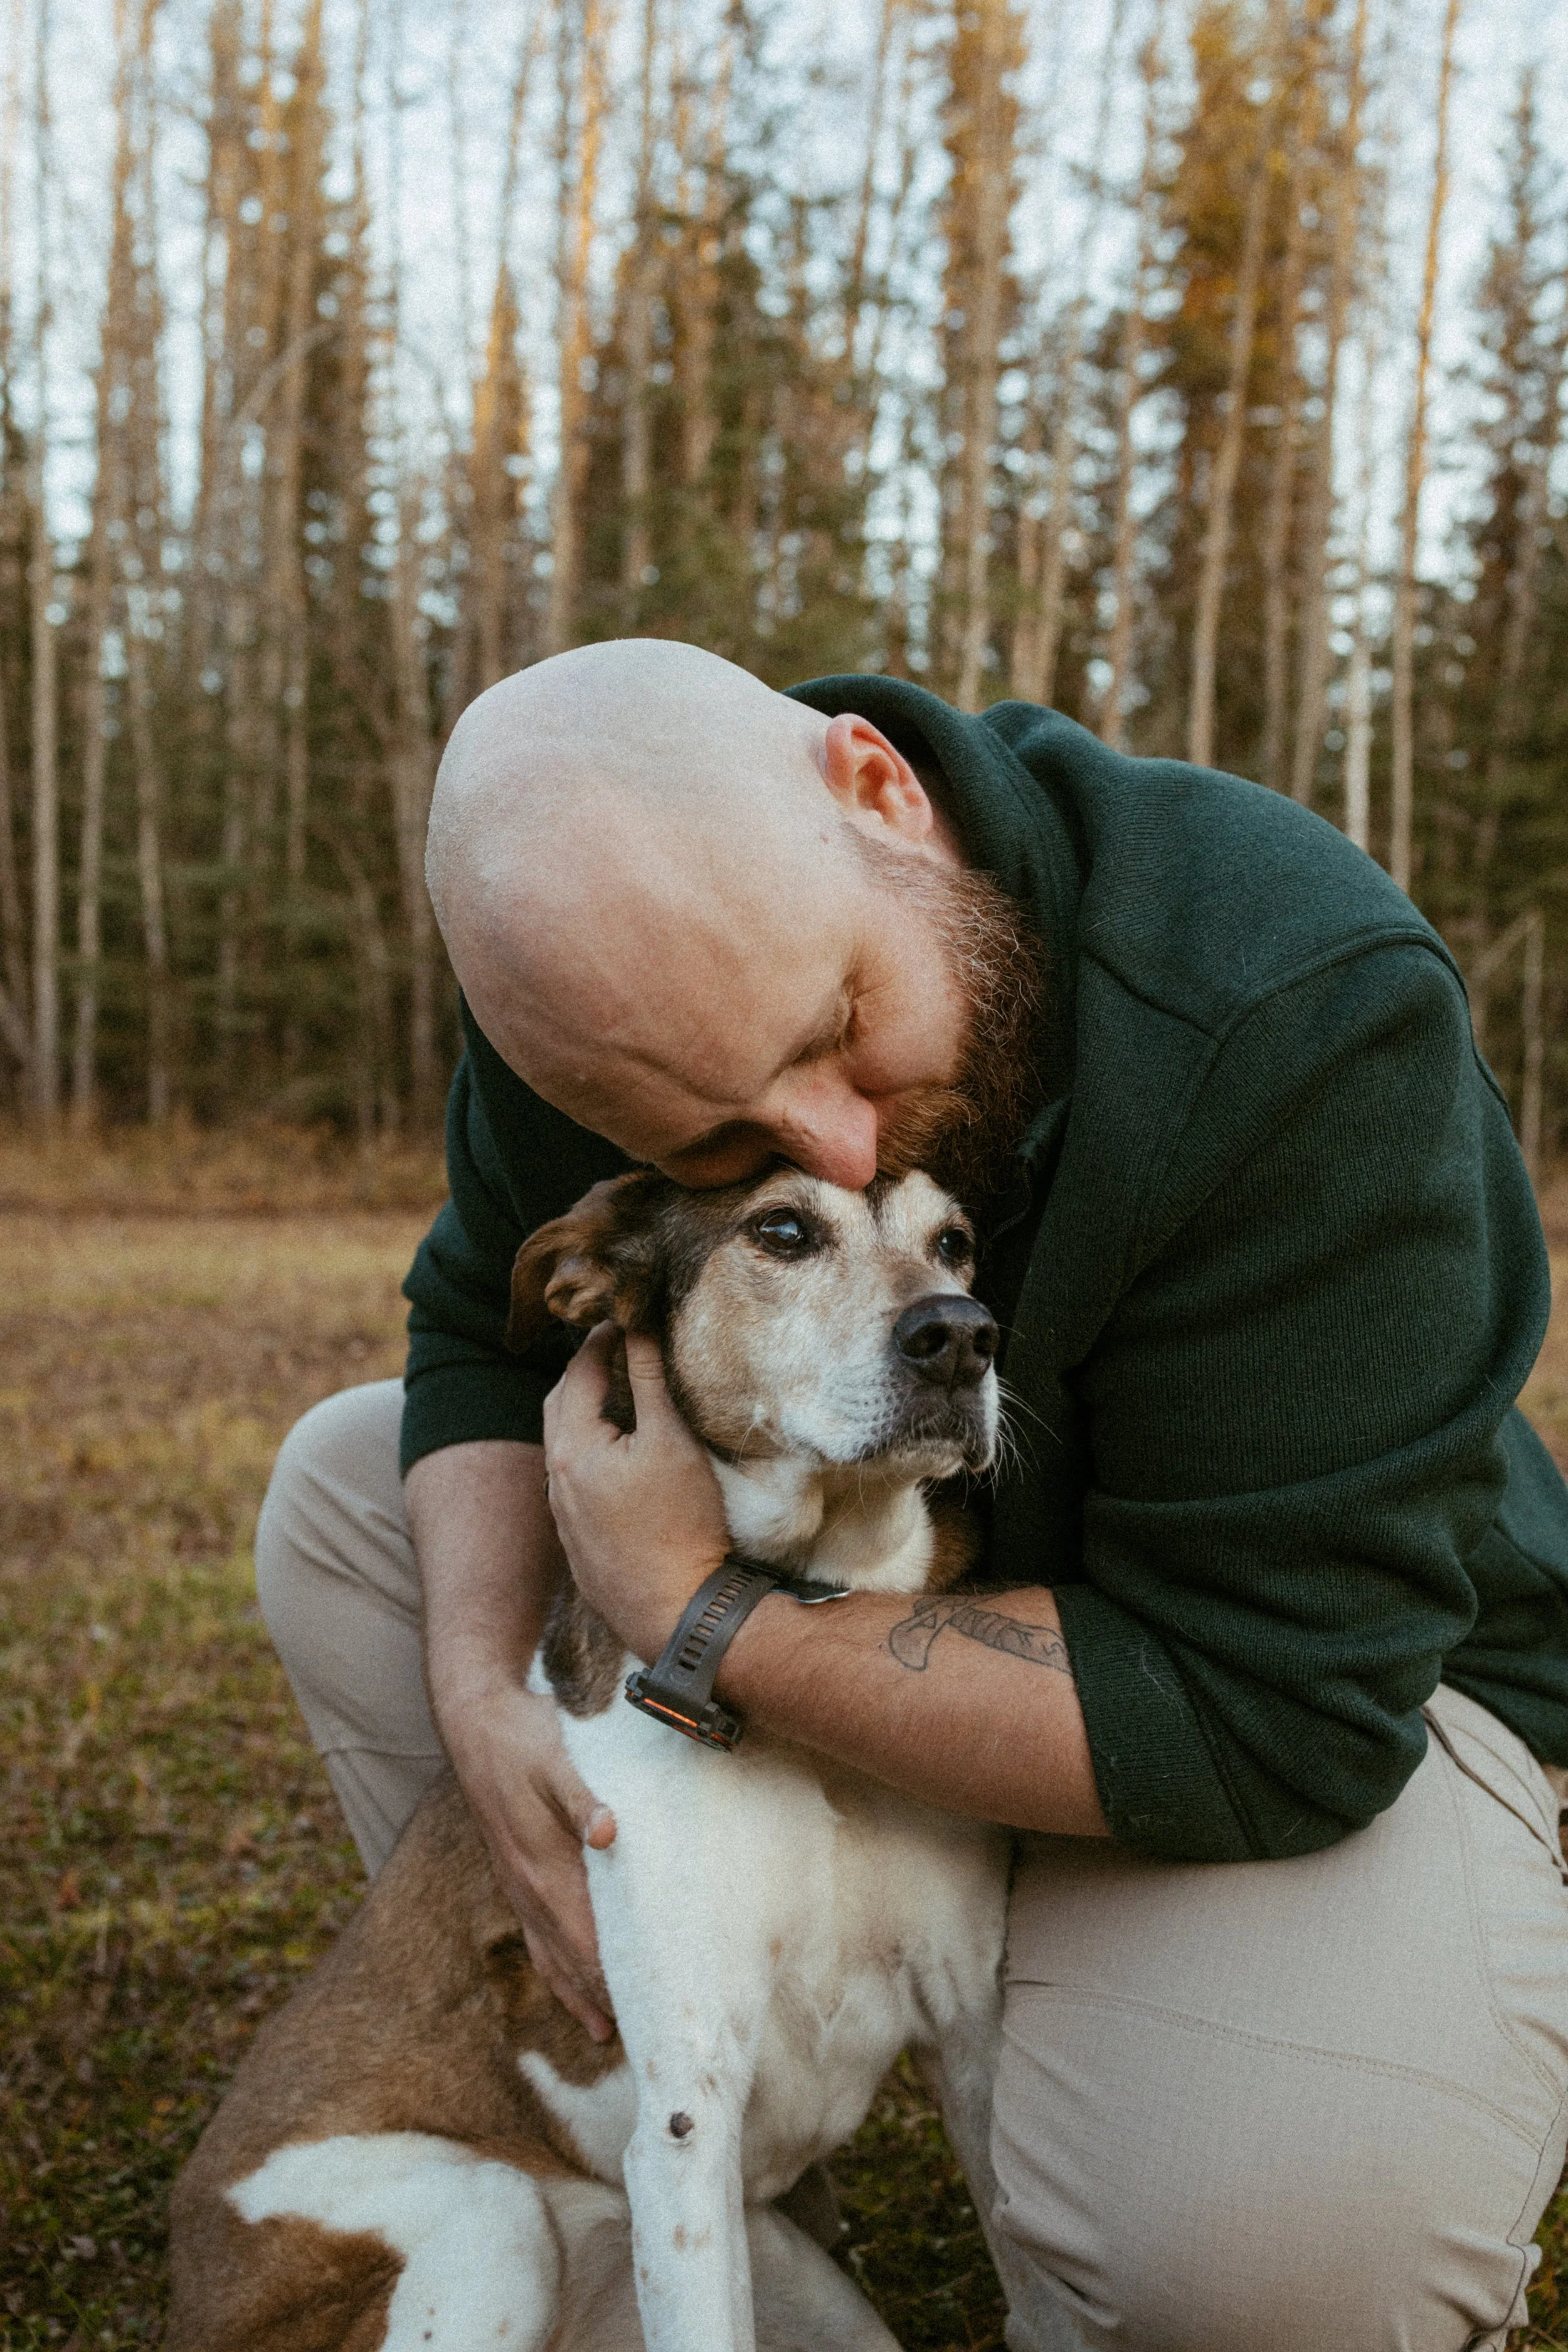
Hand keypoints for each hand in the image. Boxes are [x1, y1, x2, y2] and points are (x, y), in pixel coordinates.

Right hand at [439, 1674, 618, 2040]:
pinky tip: (566, 1981)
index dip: (616, 1984)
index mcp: (546, 1871)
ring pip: (551, 1955)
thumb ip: (584, 1799)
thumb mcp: (557, 1760)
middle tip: (643, 2042)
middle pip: (571, 1962)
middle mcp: (529, 1889)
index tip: (648, 2018)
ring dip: (578, 1995)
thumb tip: (610, 1832)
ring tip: (606, 2033)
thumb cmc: (522, 1739)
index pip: (587, 1945)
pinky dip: (556, 1969)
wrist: (475, 1721)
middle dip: (604, 2002)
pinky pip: (536, 1937)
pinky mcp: (514, 1874)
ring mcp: (518, 1886)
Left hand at [543, 1324, 729, 1662]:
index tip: (624, 1316)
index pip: (577, 1371)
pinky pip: (575, 1482)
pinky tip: (621, 1457)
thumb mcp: (672, 1441)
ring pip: (565, 1446)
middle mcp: (556, 1481)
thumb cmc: (680, 1524)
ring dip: (585, 1414)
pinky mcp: (579, 1544)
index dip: (601, 1337)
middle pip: (559, 1405)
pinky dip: (591, 1452)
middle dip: (584, 1371)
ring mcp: (564, 1516)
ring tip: (621, 1396)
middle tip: (617, 1348)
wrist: (676, 1613)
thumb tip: (638, 1327)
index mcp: (572, 1447)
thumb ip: (650, 1380)